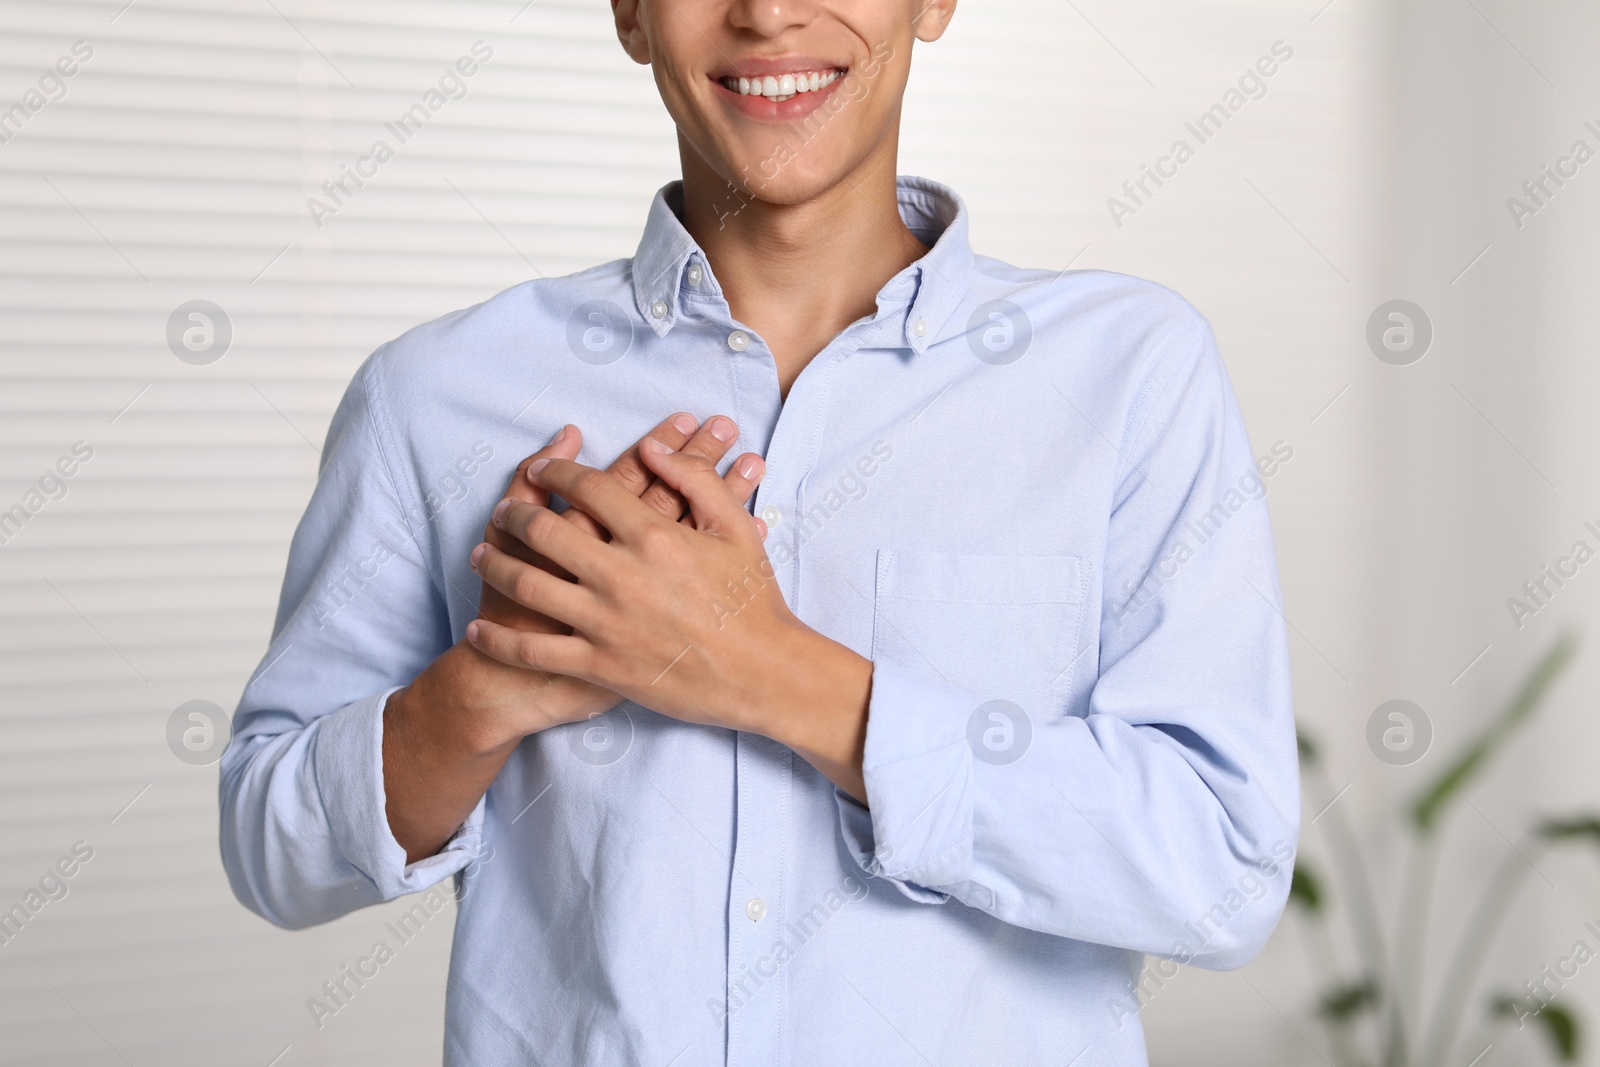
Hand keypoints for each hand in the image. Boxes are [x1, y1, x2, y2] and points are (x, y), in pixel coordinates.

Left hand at [465, 437, 872, 796]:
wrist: (764, 674)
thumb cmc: (753, 600)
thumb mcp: (735, 529)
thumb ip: (695, 480)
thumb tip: (653, 446)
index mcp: (653, 535)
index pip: (588, 487)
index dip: (557, 469)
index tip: (543, 466)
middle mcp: (621, 575)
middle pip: (545, 529)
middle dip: (515, 513)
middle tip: (503, 510)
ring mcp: (605, 622)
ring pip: (529, 584)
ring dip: (495, 565)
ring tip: (479, 556)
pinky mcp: (600, 666)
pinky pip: (534, 651)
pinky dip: (499, 640)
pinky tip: (480, 629)